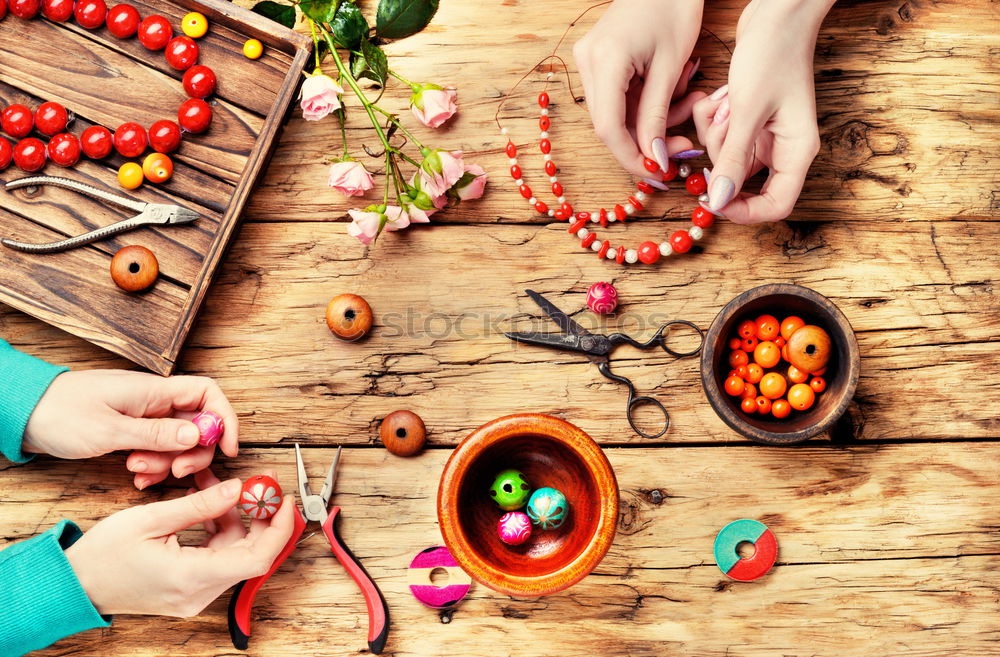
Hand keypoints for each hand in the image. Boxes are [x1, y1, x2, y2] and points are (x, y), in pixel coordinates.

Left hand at [23, 370, 238, 488]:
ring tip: (137, 472)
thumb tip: (199, 436)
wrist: (24, 413)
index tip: (228, 448)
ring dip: (167, 463)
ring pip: (178, 442)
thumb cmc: (61, 413)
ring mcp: (144, 416)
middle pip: (198, 424)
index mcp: (155, 391)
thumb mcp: (109, 430)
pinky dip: (154, 466)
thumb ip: (156, 435)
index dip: (225, 419)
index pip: (208, 394)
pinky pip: (158, 449)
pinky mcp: (132, 430)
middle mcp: (155, 401)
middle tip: (174, 473)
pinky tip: (137, 477)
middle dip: (192, 453)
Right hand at [65, 471, 294, 616]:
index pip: (257, 558)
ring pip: (233, 553)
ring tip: (217, 482)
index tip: (282, 500)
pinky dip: (217, 529)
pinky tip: (206, 502)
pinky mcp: (189, 590)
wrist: (74, 585)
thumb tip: (237, 488)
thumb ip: (199, 505)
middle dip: (258, 516)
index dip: (277, 528)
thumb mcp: (151, 518)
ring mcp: (194, 595)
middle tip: (259, 483)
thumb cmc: (103, 555)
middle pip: (249, 554)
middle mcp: (198, 593)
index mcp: (190, 578)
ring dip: (233, 517)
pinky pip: (217, 557)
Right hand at [574, 0, 705, 176]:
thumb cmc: (674, 8)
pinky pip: (620, 98)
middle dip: (646, 140)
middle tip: (682, 146)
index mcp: (604, 61)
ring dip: (651, 121)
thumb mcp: (672, 67)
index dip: (632, 156)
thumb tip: (654, 158)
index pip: (609, 127)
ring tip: (687, 103)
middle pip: (610, 123)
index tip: (657, 173)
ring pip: (617, 114)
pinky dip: (646, 105)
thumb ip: (658, 116)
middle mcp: (587, 62)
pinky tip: (671, 93)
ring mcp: (589, 61)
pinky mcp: (598, 61)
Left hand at [693, 0, 831, 222]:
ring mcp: (766, 133)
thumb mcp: (747, 110)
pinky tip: (716, 96)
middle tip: (719, 129)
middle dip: (722, 159)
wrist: (776, 12)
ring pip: (727, 156)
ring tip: (721, 103)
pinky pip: (721, 134)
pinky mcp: (749, 119)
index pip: (776, 204)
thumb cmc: (772, 54)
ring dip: (714, 135)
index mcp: (797, 151)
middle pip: (744, 180)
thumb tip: (720, 202)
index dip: (744, 211)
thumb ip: (733, 159)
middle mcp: (784, 147)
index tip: (713, 202)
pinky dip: (711, 120)